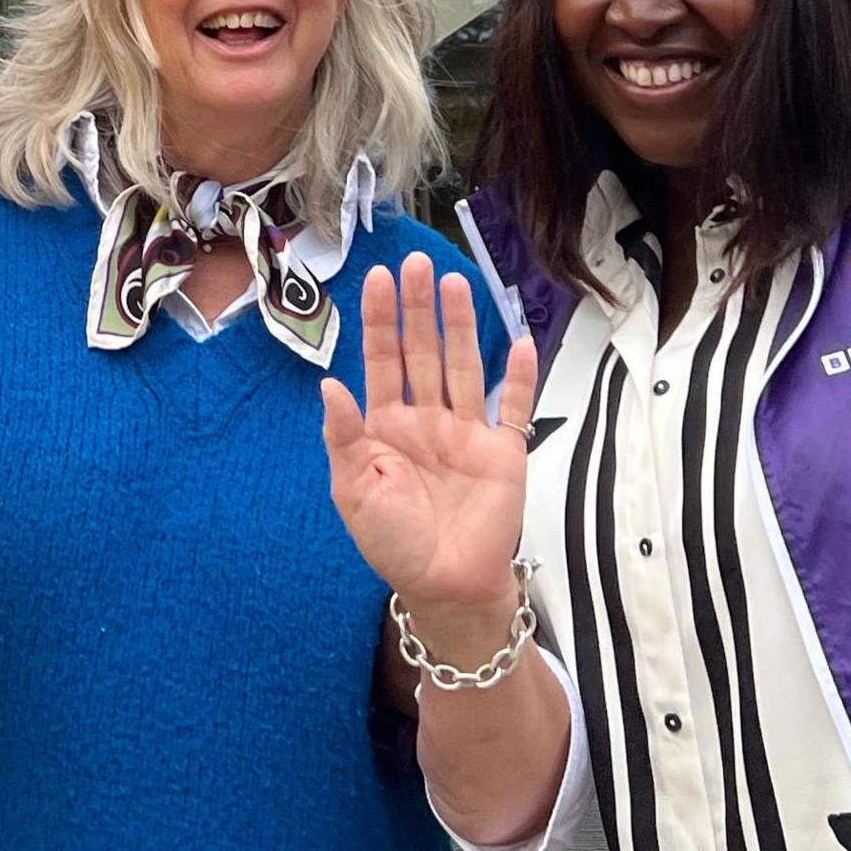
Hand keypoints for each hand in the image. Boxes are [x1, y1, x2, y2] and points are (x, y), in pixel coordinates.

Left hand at [323, 256, 537, 662]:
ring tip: (456, 283)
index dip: (379, 320)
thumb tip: (329, 385)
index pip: (382, 360)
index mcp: (385, 426)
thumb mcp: (353, 492)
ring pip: (465, 366)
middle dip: (418, 308)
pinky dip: (520, 376)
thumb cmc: (392, 543)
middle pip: (423, 351)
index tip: (377, 278)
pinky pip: (514, 406)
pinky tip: (521, 340)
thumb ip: (342, 438)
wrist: (444, 587)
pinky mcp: (504, 451)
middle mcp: (426, 419)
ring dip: (462, 326)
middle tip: (416, 263)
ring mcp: (466, 432)